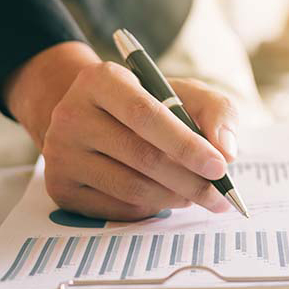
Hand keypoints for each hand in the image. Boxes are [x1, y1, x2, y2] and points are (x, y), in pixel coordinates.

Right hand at [4, 43, 238, 220]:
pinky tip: (166, 196)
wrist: (94, 119)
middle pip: (142, 157)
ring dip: (175, 197)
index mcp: (102, 80)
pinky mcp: (61, 188)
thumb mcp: (186, 94)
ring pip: (132, 188)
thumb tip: (227, 151)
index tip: (220, 167)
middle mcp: (72, 114)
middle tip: (221, 195)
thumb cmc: (151, 105)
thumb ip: (216, 113)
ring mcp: (61, 153)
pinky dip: (152, 208)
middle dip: (191, 181)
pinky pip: (118, 208)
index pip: (146, 115)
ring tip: (197, 194)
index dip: (187, 145)